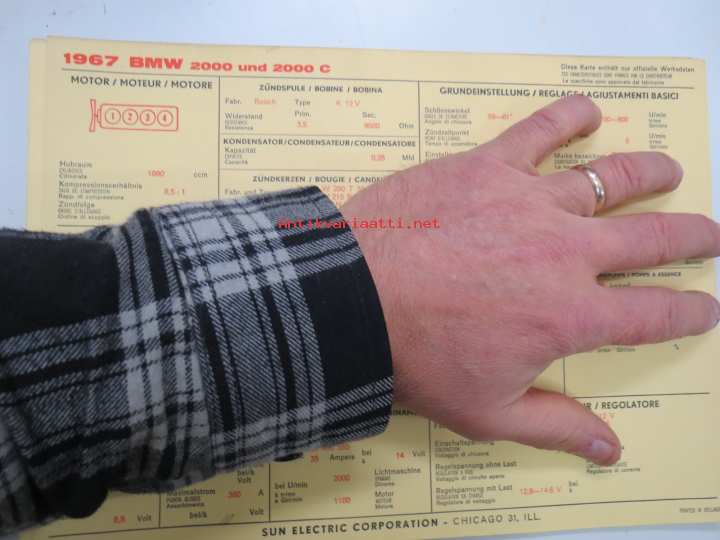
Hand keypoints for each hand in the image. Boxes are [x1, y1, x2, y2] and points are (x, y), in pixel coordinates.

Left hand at [340, 95, 719, 465]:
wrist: (353, 302)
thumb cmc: (416, 359)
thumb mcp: (488, 411)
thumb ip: (557, 427)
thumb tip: (610, 450)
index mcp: (569, 315)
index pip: (652, 314)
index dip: (689, 312)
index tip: (708, 307)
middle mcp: (564, 252)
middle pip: (649, 239)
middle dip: (689, 236)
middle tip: (710, 234)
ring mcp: (528, 202)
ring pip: (609, 179)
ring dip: (648, 173)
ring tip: (669, 169)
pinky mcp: (487, 167)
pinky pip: (539, 131)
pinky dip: (569, 116)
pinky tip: (588, 111)